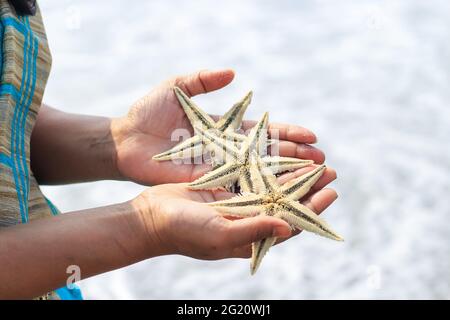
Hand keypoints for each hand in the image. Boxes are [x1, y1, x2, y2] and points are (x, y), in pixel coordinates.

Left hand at [111, 69, 324, 184]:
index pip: (263, 131)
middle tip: (321, 162)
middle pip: (267, 155)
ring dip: (282, 178)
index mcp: (225, 128)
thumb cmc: (148, 112)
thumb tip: (234, 74)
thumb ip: (203, 80)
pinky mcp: (204, 184)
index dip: (288, 133)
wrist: (125, 140)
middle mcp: (226, 151)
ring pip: (256, 174)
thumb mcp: (177, 87)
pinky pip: (235, 188)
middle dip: (294, 158)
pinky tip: (277, 197)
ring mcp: (217, 169)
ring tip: (309, 180)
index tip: (312, 135)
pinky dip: (256, 192)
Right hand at [132, 166, 336, 259]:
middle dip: (309, 187)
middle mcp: (249, 220)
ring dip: (293, 174)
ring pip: (273, 187)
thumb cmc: (184, 231)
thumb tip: (289, 227)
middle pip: (287, 203)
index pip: (291, 224)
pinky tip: (282, 153)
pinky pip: (254, 174)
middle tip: (329, 169)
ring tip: (313, 160)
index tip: (331, 191)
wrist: (152, 216)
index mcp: (251, 237)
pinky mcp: (225, 187)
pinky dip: (269, 165)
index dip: (313, 209)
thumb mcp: (220, 233)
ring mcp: (237, 203)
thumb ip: (253, 231)